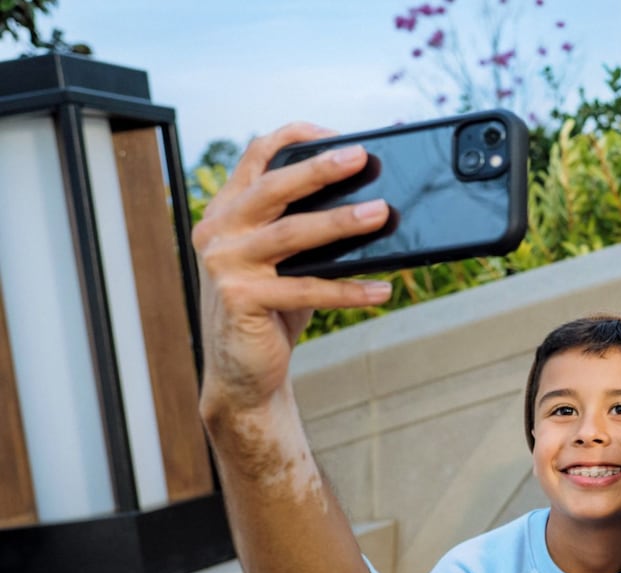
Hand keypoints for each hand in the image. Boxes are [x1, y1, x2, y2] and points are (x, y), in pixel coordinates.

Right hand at [193, 123, 392, 419]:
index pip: (256, 157)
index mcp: (227, 211)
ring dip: (341, 222)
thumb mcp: (284, 260)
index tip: (338, 135)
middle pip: (273, 188)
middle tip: (361, 157)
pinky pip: (306, 290)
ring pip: (291, 234)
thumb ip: (305, 228)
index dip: (294, 138)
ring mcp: (225, 264)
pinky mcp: (241, 299)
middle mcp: (219, 231)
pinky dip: (349, 290)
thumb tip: (373, 204)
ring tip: (382, 213)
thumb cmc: (271, 308)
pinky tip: (382, 290)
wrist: (243, 369)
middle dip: (319, 169)